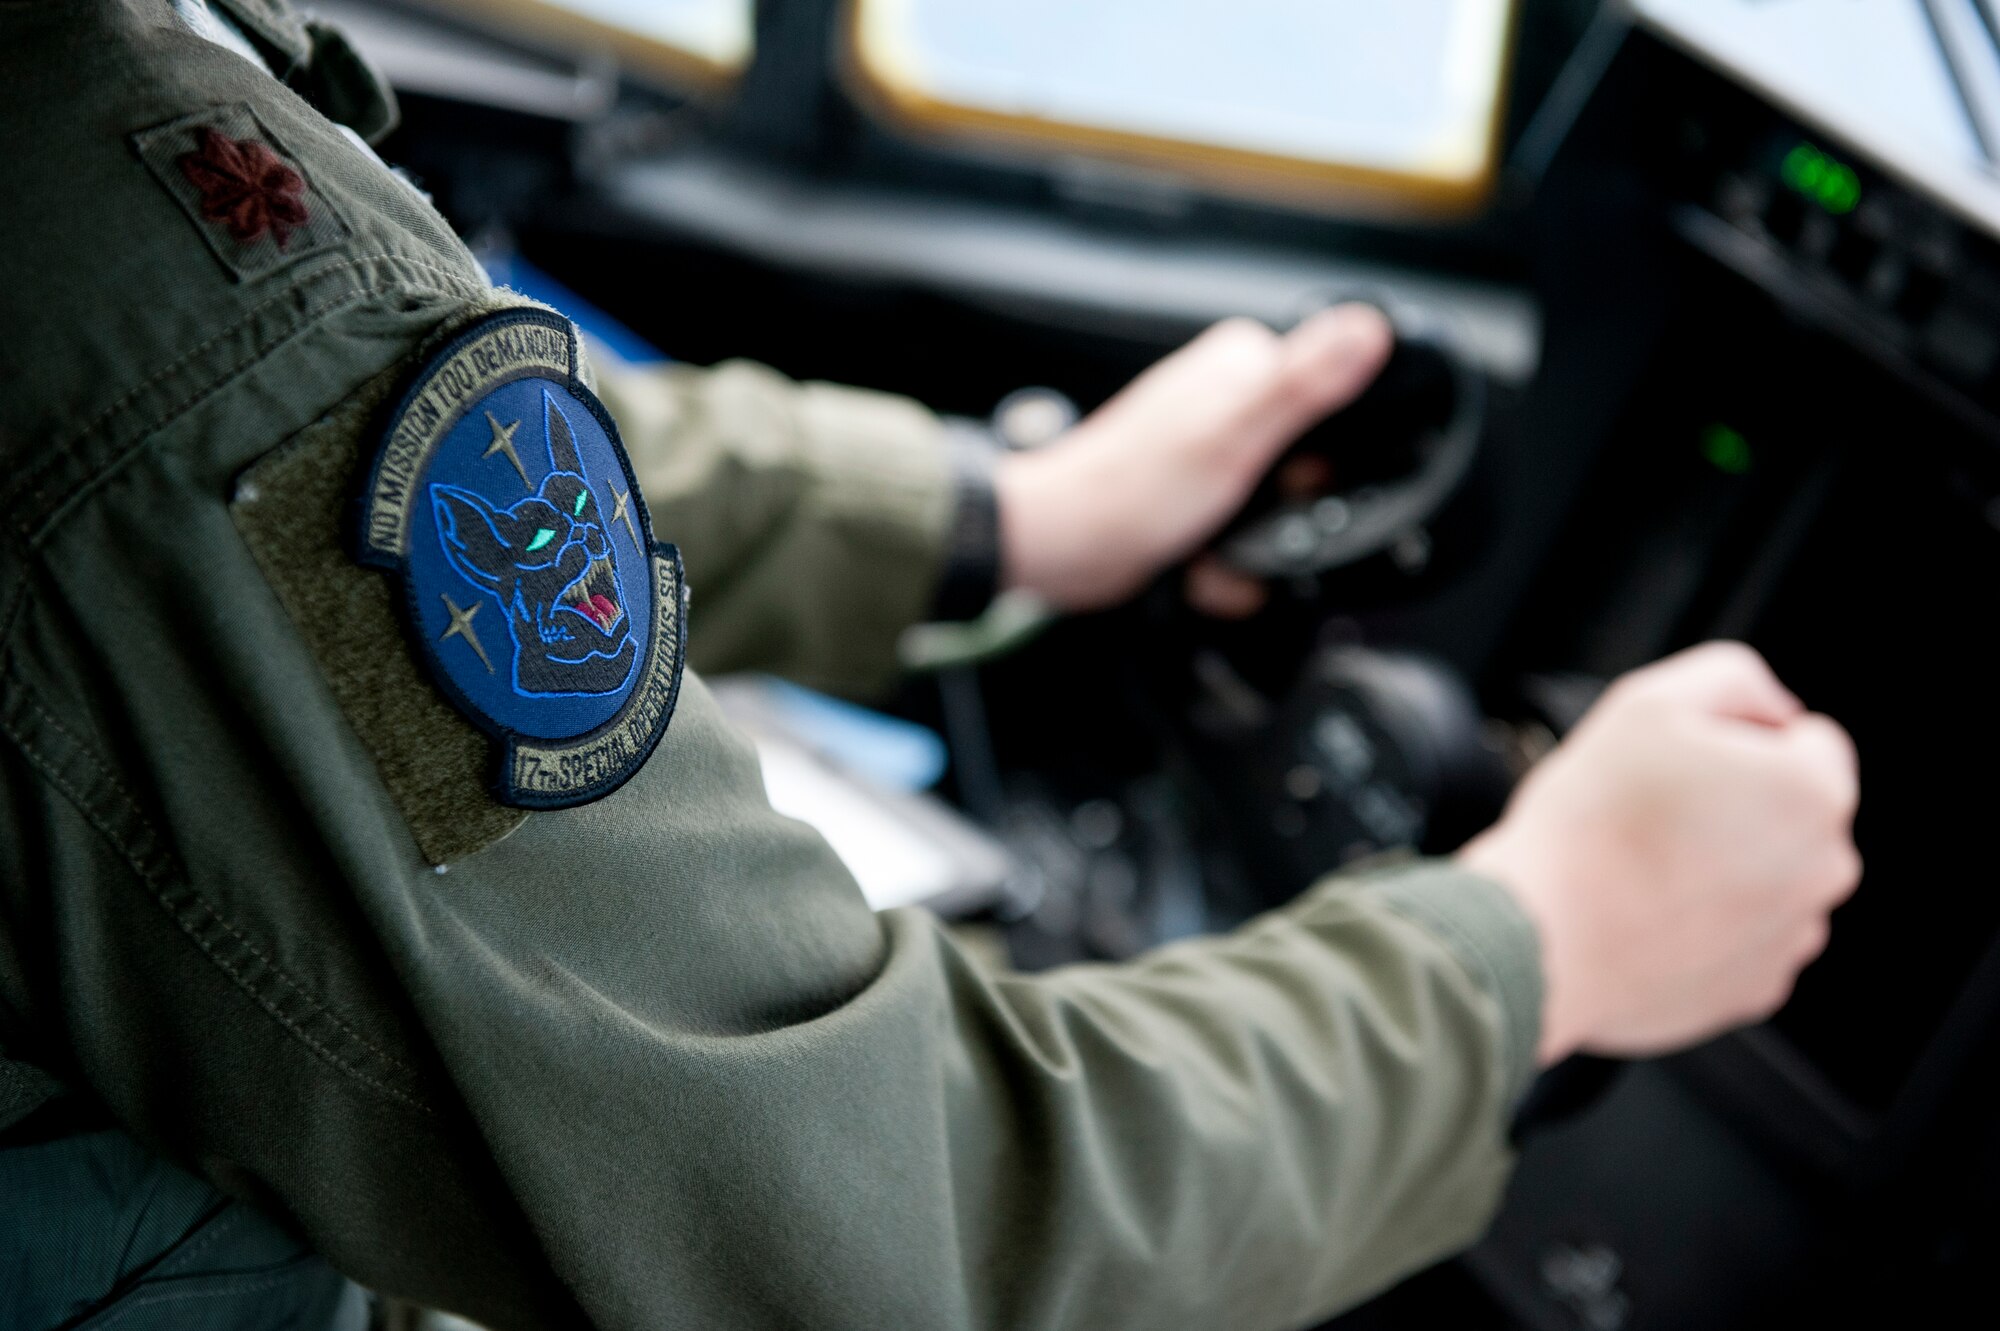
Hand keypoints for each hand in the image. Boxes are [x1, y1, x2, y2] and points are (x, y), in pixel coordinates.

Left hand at [992, 305, 1393, 614]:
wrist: (1062, 544)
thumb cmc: (1131, 487)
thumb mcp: (1236, 431)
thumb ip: (1305, 379)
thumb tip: (1369, 325)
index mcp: (1244, 364)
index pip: (1336, 399)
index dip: (1331, 455)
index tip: (1296, 479)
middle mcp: (1230, 402)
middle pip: (1314, 465)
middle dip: (1290, 512)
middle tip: (1246, 517)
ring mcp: (1213, 452)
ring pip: (1282, 510)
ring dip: (1256, 547)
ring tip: (1215, 546)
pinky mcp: (1197, 497)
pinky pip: (1245, 538)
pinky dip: (1228, 564)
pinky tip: (1201, 563)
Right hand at [1458, 643, 1861, 1065]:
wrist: (1538, 939)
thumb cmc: (1589, 823)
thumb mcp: (1650, 700)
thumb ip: (1735, 678)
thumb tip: (1776, 712)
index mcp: (1813, 793)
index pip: (1808, 740)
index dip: (1738, 740)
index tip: (1681, 764)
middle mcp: (1824, 870)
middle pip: (1791, 813)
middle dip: (1739, 807)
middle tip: (1655, 813)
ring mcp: (1793, 937)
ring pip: (1769, 876)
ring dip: (1725, 866)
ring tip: (1645, 868)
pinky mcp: (1755, 988)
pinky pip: (1744, 937)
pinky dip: (1706, 924)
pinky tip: (1649, 914)